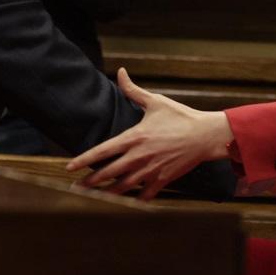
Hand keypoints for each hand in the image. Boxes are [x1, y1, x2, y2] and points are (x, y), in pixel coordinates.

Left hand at [65, 68, 233, 200]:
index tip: (70, 167)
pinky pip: (145, 195)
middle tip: (76, 187)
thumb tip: (120, 72)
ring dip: (107, 193)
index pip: (102, 151)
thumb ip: (133, 90)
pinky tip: (127, 203)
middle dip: (90, 181)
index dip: (84, 160)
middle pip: (108, 173)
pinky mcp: (163, 179)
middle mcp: (139, 156)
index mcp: (134, 137)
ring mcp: (151, 170)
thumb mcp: (155, 101)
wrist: (205, 135)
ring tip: (94, 198)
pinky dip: (134, 200)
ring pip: (123, 186)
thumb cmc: (180, 116)